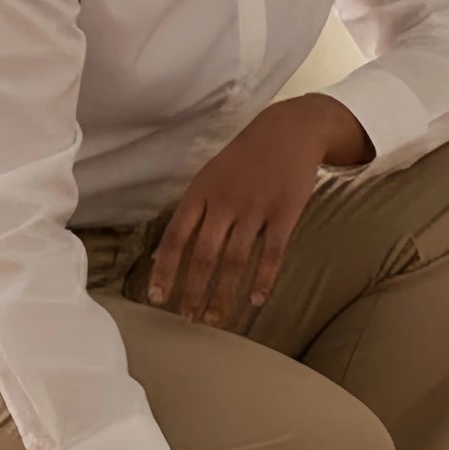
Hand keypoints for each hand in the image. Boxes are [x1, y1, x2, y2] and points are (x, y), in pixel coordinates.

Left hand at [148, 95, 371, 323]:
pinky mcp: (285, 214)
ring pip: (235, 261)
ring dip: (224, 294)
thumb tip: (170, 249)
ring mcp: (256, 209)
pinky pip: (272, 254)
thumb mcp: (212, 174)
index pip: (176, 237)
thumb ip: (196, 209)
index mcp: (201, 192)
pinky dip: (263, 280)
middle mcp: (225, 202)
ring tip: (216, 318)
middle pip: (204, 256)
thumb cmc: (247, 156)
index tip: (157, 297)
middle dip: (194, 291)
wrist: (291, 131)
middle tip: (190, 319)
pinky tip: (255, 299)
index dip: (165, 270)